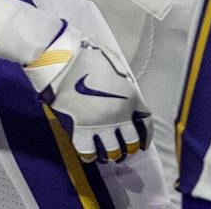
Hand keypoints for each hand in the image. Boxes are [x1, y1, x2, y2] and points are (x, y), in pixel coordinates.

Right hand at [24, 22, 151, 162]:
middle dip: (129, 149)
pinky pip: (88, 151)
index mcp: (132, 97)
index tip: (143, 143)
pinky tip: (90, 154)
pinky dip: (90, 156)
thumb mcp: (116, 65)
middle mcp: (120, 114)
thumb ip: (124, 81)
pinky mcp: (80, 128)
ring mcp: (100, 123)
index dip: (146, 136)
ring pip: (112, 151)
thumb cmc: (89, 56)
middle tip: (123, 150)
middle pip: (131, 143)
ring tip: (107, 154)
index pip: (147, 124)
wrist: (63, 58)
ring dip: (111, 154)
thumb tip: (125, 91)